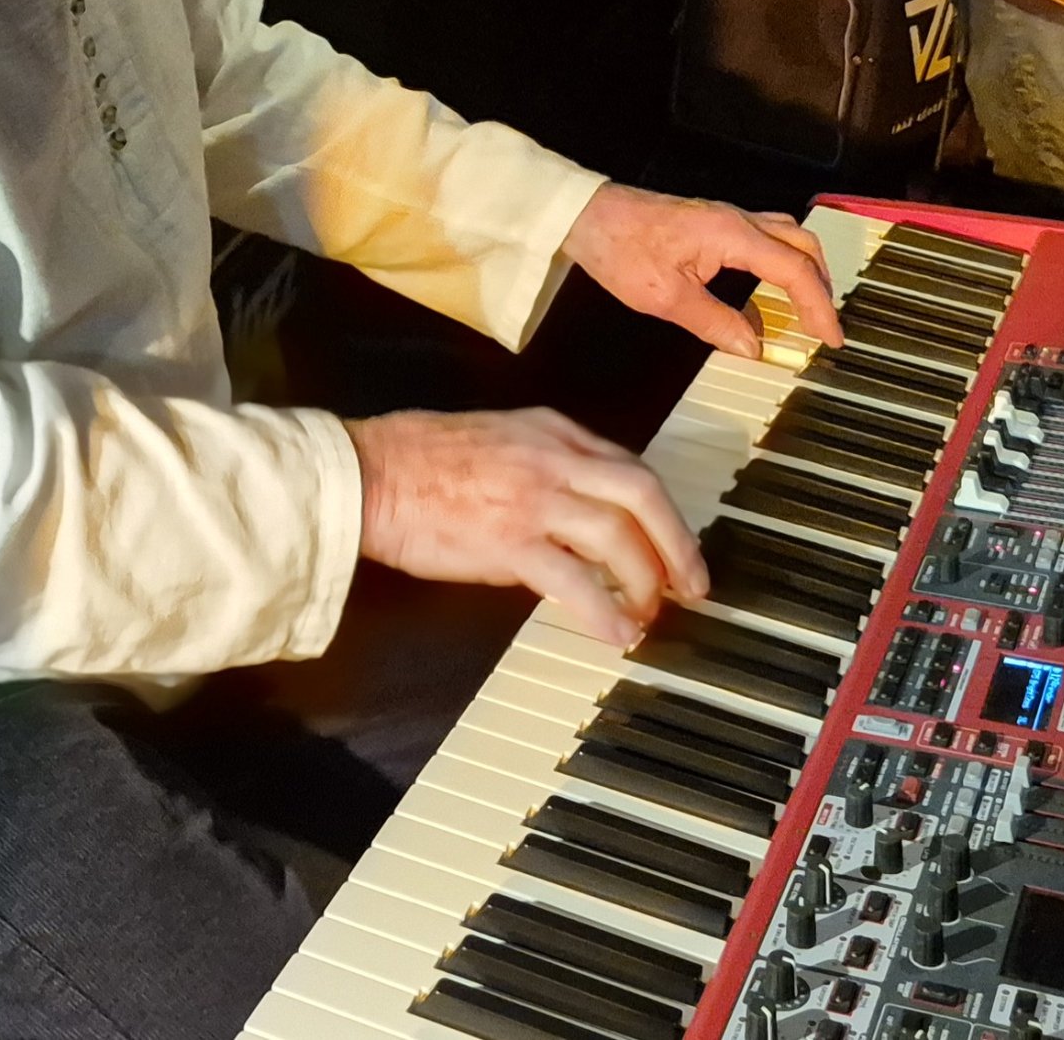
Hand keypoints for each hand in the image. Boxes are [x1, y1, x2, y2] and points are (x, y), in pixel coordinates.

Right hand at [349, 408, 704, 645]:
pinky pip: (574, 579)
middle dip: (678, 543)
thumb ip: (544, 462)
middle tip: (692, 584)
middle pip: (643, 494)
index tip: (674, 543)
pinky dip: (604, 608)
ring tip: (652, 612)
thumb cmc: (419, 458)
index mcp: (553, 431)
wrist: (370, 473)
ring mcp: (534, 499)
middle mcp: (554, 458)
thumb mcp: (498, 438)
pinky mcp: (509, 542)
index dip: (661, 511)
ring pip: (619, 535)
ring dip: (646, 579)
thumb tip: (577, 503)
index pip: (630, 467)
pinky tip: (617, 632)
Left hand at [561, 182, 842, 358]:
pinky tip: (767, 297)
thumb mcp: (666, 298)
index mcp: (731, 234)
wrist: (587, 215)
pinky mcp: (714, 223)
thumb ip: (715, 323)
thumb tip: (752, 346)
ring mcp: (727, 218)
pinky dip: (780, 266)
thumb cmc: (620, 249)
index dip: (818, 306)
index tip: (830, 337)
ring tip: (807, 310)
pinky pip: (763, 241)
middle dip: (821, 286)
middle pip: (802, 245)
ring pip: (787, 238)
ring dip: (804, 272)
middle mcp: (737, 220)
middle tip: (825, 325)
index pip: (794, 270)